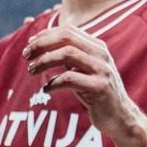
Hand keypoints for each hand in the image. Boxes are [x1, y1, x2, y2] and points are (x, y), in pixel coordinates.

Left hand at [24, 25, 138, 139]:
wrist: (120, 115)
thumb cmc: (95, 91)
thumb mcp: (84, 69)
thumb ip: (69, 55)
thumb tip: (39, 41)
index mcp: (97, 46)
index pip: (68, 31)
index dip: (46, 34)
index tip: (30, 43)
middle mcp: (101, 54)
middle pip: (66, 38)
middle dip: (42, 44)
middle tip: (26, 55)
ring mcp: (101, 70)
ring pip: (67, 54)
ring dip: (44, 61)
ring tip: (31, 70)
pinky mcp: (99, 88)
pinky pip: (70, 79)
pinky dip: (53, 82)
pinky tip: (47, 89)